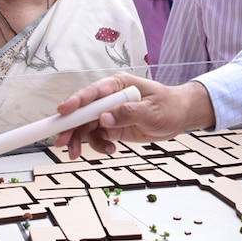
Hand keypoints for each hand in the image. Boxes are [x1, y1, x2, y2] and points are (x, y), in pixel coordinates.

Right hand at [53, 72, 215, 158]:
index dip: (76, 101)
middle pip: (83, 111)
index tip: (63, 111)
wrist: (179, 117)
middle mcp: (109, 98)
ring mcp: (109, 112)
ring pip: (86, 126)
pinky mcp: (112, 126)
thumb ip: (128, 113)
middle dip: (70, 127)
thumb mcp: (152, 110)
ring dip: (80, 141)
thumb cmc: (169, 106)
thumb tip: (104, 118)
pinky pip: (97, 137)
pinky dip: (98, 145)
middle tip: (62, 142)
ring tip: (77, 155)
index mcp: (117, 85)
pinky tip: (109, 149)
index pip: (93, 92)